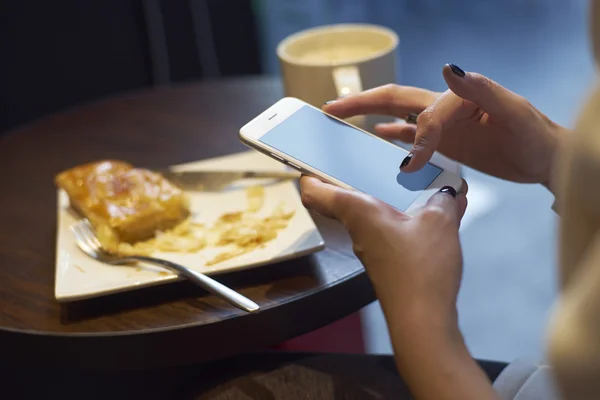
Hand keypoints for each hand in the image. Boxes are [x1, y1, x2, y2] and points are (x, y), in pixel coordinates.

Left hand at [301, 177, 499, 399]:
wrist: (422, 320)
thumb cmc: (420, 268)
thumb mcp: (438, 222)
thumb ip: (443, 200)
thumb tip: (448, 191)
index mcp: (359, 211)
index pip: (316, 191)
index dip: (310, 173)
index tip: (312, 160)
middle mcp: (359, 229)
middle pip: (347, 199)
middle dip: (362, 178)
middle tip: (378, 160)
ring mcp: (373, 248)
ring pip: (375, 216)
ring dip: (393, 200)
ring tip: (422, 183)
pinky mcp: (389, 263)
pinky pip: (394, 232)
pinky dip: (409, 220)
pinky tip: (436, 216)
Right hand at [324, 64, 563, 189]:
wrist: (545, 158)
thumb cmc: (535, 135)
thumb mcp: (512, 111)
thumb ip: (480, 90)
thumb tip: (449, 69)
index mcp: (455, 97)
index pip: (421, 112)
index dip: (416, 137)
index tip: (416, 162)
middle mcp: (443, 108)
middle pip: (394, 100)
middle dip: (362, 104)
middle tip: (332, 107)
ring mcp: (442, 126)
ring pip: (397, 117)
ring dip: (370, 117)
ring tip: (342, 121)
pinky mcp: (445, 143)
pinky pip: (410, 136)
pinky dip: (392, 135)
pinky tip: (377, 138)